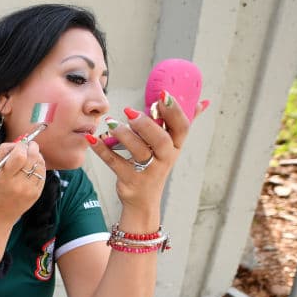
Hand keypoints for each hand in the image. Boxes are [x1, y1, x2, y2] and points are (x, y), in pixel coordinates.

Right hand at [0, 139, 46, 225]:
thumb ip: (2, 153)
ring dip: (38, 156)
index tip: (20, 145)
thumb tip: (18, 142)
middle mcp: (18, 184)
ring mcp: (29, 190)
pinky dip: (40, 167)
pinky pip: (43, 175)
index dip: (22, 146)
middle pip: (32, 158)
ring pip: (40, 165)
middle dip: (33, 148)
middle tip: (30, 146)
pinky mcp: (36, 194)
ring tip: (32, 155)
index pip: (20, 155)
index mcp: (4, 178)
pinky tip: (34, 166)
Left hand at [89, 93, 207, 211]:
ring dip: (123, 135)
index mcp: (175, 146)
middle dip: (147, 124)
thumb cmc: (156, 165)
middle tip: (130, 111)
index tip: (162, 95)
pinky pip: (115, 163)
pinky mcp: (129, 180)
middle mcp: (165, 159)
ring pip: (138, 152)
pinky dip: (103, 150)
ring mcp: (148, 172)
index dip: (175, 111)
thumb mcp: (172, 146)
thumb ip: (182, 123)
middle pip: (161, 140)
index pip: (182, 127)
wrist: (143, 201)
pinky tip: (93, 138)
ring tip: (110, 122)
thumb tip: (203, 102)